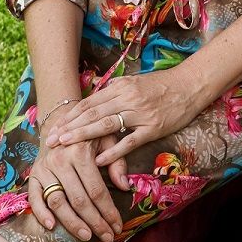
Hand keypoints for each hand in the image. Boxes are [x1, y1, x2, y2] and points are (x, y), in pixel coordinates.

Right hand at [26, 107, 124, 241]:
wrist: (60, 124)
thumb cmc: (90, 135)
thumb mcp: (108, 140)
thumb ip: (117, 162)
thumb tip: (124, 187)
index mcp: (80, 152)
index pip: (96, 190)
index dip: (108, 211)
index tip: (118, 227)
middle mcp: (60, 161)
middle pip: (79, 199)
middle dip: (95, 222)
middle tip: (107, 237)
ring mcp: (44, 169)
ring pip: (57, 201)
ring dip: (72, 223)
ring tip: (87, 236)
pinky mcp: (33, 175)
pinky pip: (34, 197)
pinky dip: (41, 213)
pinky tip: (52, 226)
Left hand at [53, 66, 209, 168]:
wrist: (190, 85)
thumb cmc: (163, 85)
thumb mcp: (135, 82)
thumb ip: (116, 91)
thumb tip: (97, 98)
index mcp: (121, 87)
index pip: (89, 103)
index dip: (70, 116)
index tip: (54, 127)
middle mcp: (127, 98)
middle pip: (92, 114)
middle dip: (69, 127)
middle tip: (51, 140)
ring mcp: (140, 113)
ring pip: (106, 125)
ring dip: (83, 136)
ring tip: (66, 146)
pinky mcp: (153, 127)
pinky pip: (129, 141)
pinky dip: (113, 150)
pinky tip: (98, 159)